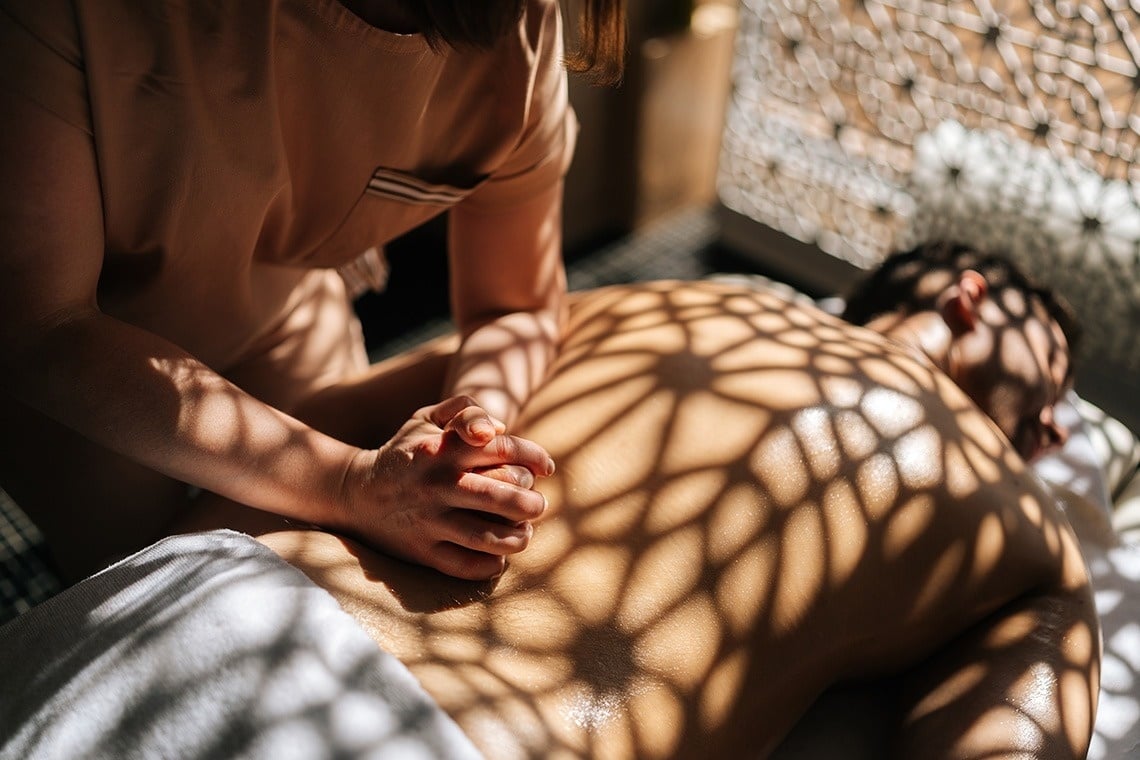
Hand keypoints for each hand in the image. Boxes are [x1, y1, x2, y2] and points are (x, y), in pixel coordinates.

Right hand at [338, 396, 554, 579]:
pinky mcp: (421, 551)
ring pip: (486, 536)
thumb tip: (499, 428)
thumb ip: (465, 409)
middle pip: (501, 495)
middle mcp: (437, 484)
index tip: (546, 467)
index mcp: (444, 448)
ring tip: (525, 532)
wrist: (354, 492)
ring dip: (517, 537)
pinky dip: (489, 564)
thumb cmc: (406, 450)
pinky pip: (464, 565)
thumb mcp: (427, 417)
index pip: (503, 448)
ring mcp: (428, 520)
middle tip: (537, 504)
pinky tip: (499, 555)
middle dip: (531, 502)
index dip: (534, 457)